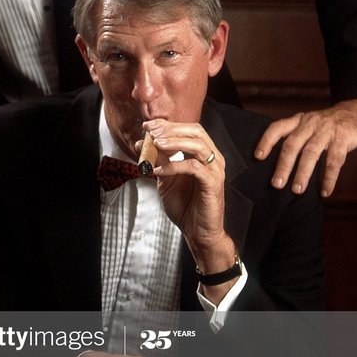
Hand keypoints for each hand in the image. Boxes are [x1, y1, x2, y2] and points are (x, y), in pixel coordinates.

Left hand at [142, 121, 230, 262]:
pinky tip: (157, 172)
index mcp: (203, 154)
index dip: (167, 125)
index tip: (146, 126)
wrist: (197, 231)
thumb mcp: (165, 179)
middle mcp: (213, 158)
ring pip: (197, 145)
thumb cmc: (185, 205)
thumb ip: (158, 161)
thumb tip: (141, 144)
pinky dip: (173, 166)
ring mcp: (215, 170)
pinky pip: (193, 167)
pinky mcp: (213, 183)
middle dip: (170, 130)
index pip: (189, 130)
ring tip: (155, 145)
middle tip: (150, 134)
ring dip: (174, 142)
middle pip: (195, 132)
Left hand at [255, 98, 356, 197]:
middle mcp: (311, 123)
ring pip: (311, 153)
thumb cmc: (335, 124)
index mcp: (300, 120)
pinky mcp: (345, 137)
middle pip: (292, 145)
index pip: (277, 128)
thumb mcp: (314, 125)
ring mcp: (328, 130)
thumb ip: (300, 138)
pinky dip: (329, 177)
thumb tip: (283, 166)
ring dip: (303, 173)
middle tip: (276, 185)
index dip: (266, 141)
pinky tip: (325, 191)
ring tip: (297, 190)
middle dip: (283, 166)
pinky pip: (334, 160)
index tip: (258, 157)